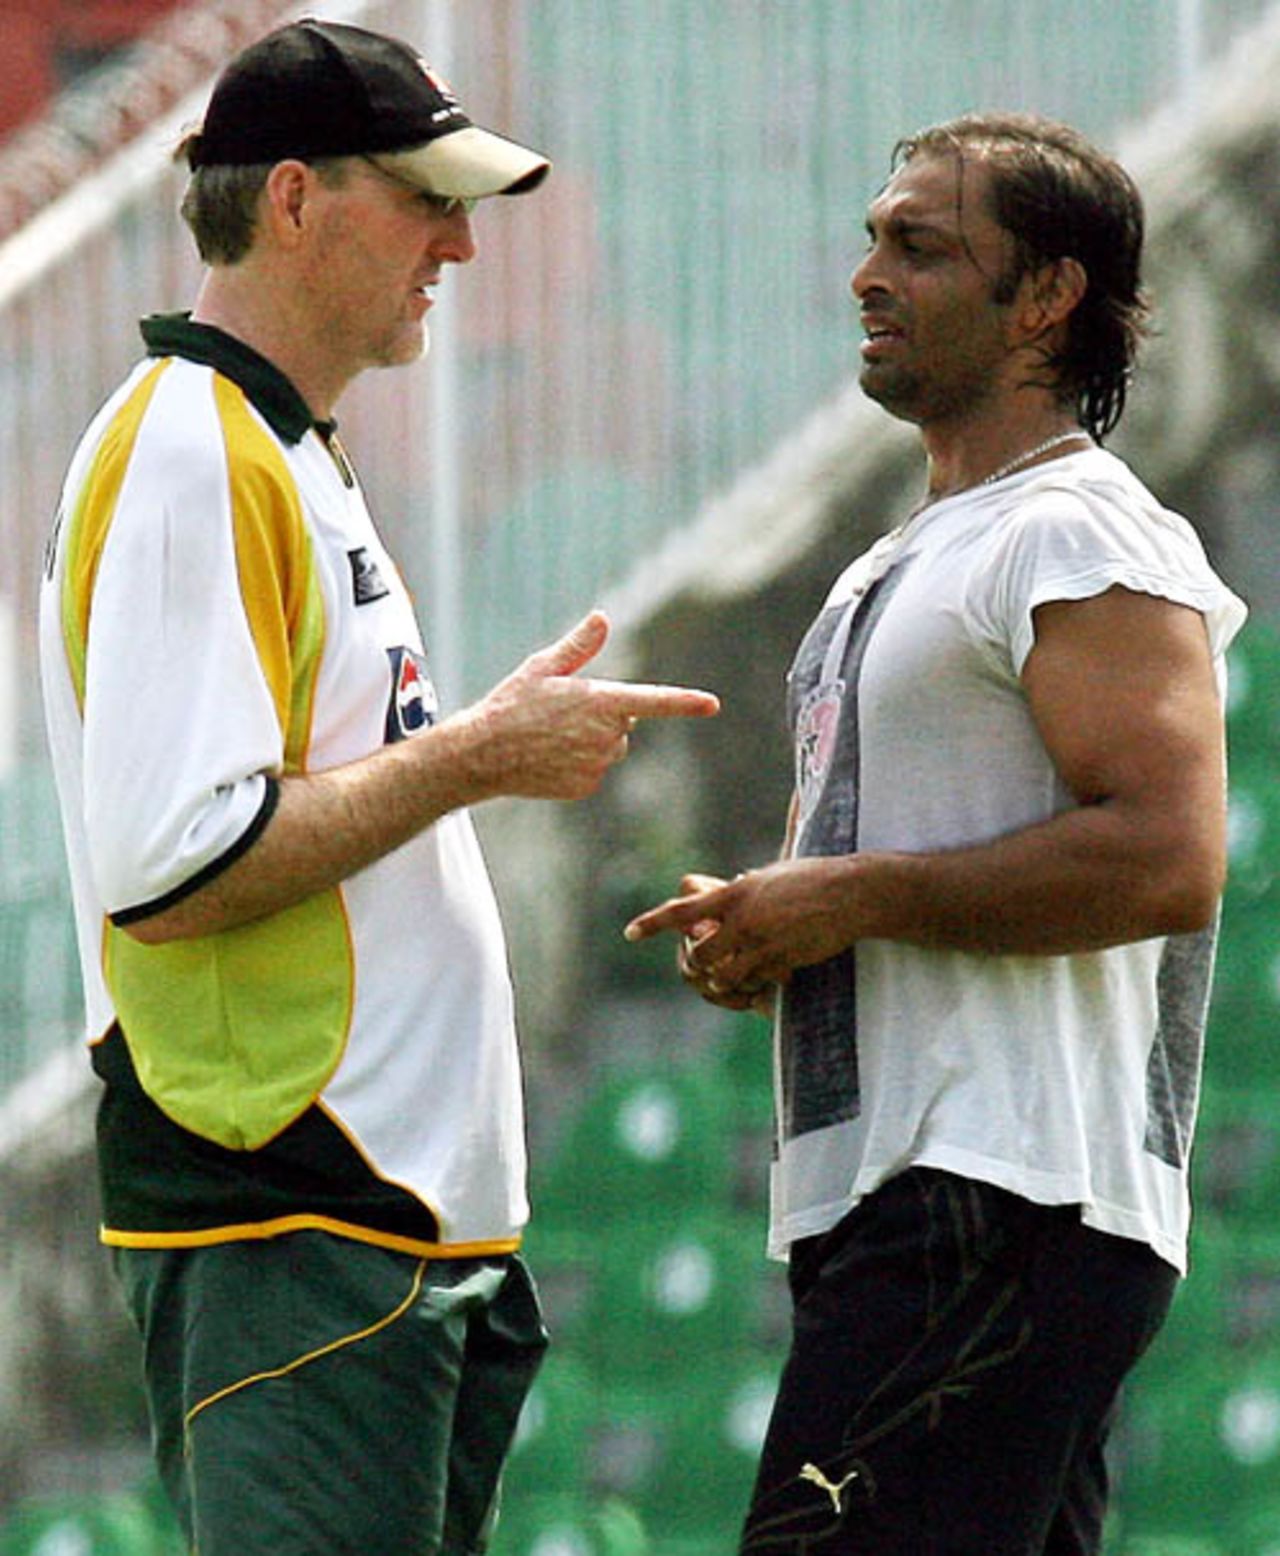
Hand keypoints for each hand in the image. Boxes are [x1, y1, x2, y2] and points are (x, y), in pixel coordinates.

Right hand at [451, 610, 718, 800]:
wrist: (482, 755)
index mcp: (601, 702)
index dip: (685, 703)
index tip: (712, 704)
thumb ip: (578, 646)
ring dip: (591, 742)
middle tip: (560, 714)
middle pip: (624, 723)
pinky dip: (578, 765)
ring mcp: (597, 765)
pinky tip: (549, 759)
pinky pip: (594, 771)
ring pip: (610, 748)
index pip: (654, 701)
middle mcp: (605, 736)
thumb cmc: (511, 705)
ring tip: (551, 737)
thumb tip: (602, 618)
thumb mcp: (542, 668)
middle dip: (602, 717)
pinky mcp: (586, 786)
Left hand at [625, 857, 856, 995]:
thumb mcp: (767, 875)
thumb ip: (738, 889)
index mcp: (735, 893)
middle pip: (700, 954)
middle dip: (699, 964)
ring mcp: (763, 942)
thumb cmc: (811, 878)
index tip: (629, 933)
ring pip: (724, 975)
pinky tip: (770, 979)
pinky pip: (756, 983)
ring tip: (737, 976)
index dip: (653, 923)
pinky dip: (755, 985)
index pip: (683, 910)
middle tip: (708, 965)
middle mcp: (743, 918)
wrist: (850, 893)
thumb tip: (712, 888)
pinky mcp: (783, 960)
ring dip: (724, 981)